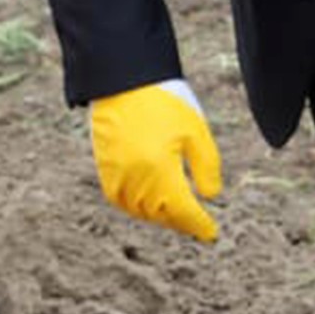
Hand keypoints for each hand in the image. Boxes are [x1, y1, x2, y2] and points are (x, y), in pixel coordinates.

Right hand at [90, 80, 222, 243]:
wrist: (124, 79)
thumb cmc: (165, 101)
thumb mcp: (196, 132)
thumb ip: (206, 167)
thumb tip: (210, 197)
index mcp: (159, 170)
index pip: (182, 211)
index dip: (198, 225)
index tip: (211, 234)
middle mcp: (134, 178)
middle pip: (160, 214)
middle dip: (180, 222)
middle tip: (198, 226)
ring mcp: (115, 174)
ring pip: (139, 210)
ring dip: (160, 217)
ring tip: (177, 216)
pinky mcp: (103, 167)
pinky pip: (119, 199)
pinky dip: (136, 207)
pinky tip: (149, 204)